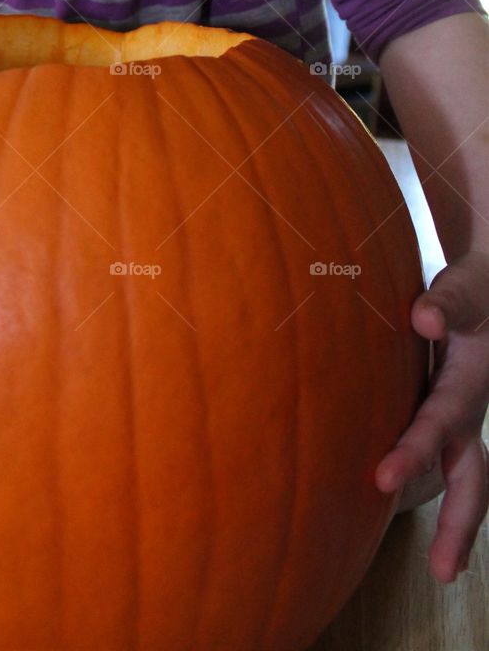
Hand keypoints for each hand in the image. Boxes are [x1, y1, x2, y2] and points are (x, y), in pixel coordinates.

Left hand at [374, 251, 488, 581]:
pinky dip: (430, 486)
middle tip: (443, 573)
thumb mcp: (468, 288)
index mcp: (469, 383)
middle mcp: (470, 408)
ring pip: (464, 475)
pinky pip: (444, 458)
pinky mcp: (447, 414)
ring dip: (454, 520)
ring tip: (444, 567)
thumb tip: (425, 321)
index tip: (382, 481)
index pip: (439, 424)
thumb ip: (450, 302)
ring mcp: (463, 416)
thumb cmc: (472, 287)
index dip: (413, 451)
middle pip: (472, 476)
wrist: (486, 288)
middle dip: (459, 523)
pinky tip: (402, 506)